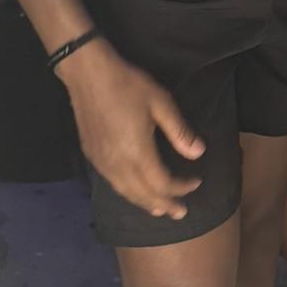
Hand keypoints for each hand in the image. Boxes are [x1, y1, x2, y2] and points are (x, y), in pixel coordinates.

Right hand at [56, 40, 204, 218]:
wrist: (88, 74)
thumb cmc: (128, 85)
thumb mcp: (161, 103)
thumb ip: (180, 132)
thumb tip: (199, 154)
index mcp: (137, 154)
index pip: (163, 183)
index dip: (181, 187)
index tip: (197, 182)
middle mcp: (118, 166)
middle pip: (143, 196)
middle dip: (165, 205)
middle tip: (181, 213)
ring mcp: (102, 163)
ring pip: (126, 193)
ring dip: (145, 203)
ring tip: (160, 209)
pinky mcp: (91, 156)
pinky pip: (113, 185)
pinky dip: (129, 194)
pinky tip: (134, 191)